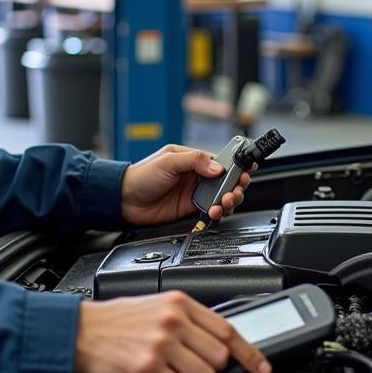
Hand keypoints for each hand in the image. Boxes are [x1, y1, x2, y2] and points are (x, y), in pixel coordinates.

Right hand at [74, 291, 271, 372]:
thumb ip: (186, 322)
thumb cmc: (113, 323)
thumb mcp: (155, 308)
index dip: (249, 353)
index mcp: (179, 303)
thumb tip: (215, 346)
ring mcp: (161, 344)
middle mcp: (173, 321)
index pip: (228, 329)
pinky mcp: (148, 368)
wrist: (76, 332)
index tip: (261, 367)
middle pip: (219, 358)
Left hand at [120, 143, 250, 225]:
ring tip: (224, 203)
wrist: (125, 200)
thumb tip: (218, 167)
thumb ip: (195, 160)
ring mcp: (195, 193)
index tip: (246, 170)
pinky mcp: (191, 209)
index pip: (222, 161)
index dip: (236, 166)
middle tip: (234, 191)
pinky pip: (212, 211)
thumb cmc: (142, 175)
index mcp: (194, 160)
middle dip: (236, 186)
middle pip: (227, 181)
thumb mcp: (168, 160)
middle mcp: (197, 176)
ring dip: (229, 200)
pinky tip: (215, 212)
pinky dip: (218, 212)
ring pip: (223, 197)